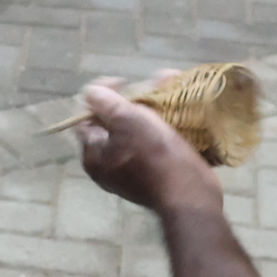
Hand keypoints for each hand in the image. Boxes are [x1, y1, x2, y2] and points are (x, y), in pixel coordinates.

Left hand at [72, 77, 221, 214]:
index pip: (85, 116)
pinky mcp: (155, 171)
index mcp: (94, 155)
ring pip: (136, 128)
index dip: (100, 93)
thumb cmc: (154, 156)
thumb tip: (91, 92)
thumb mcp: (126, 121)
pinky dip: (163, 122)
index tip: (123, 81)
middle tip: (153, 82)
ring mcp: (132, 169)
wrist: (191, 195)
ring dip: (151, 106)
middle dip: (134, 97)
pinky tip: (177, 106)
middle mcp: (108, 164)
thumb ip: (105, 104)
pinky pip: (153, 140)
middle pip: (113, 121)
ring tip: (170, 85)